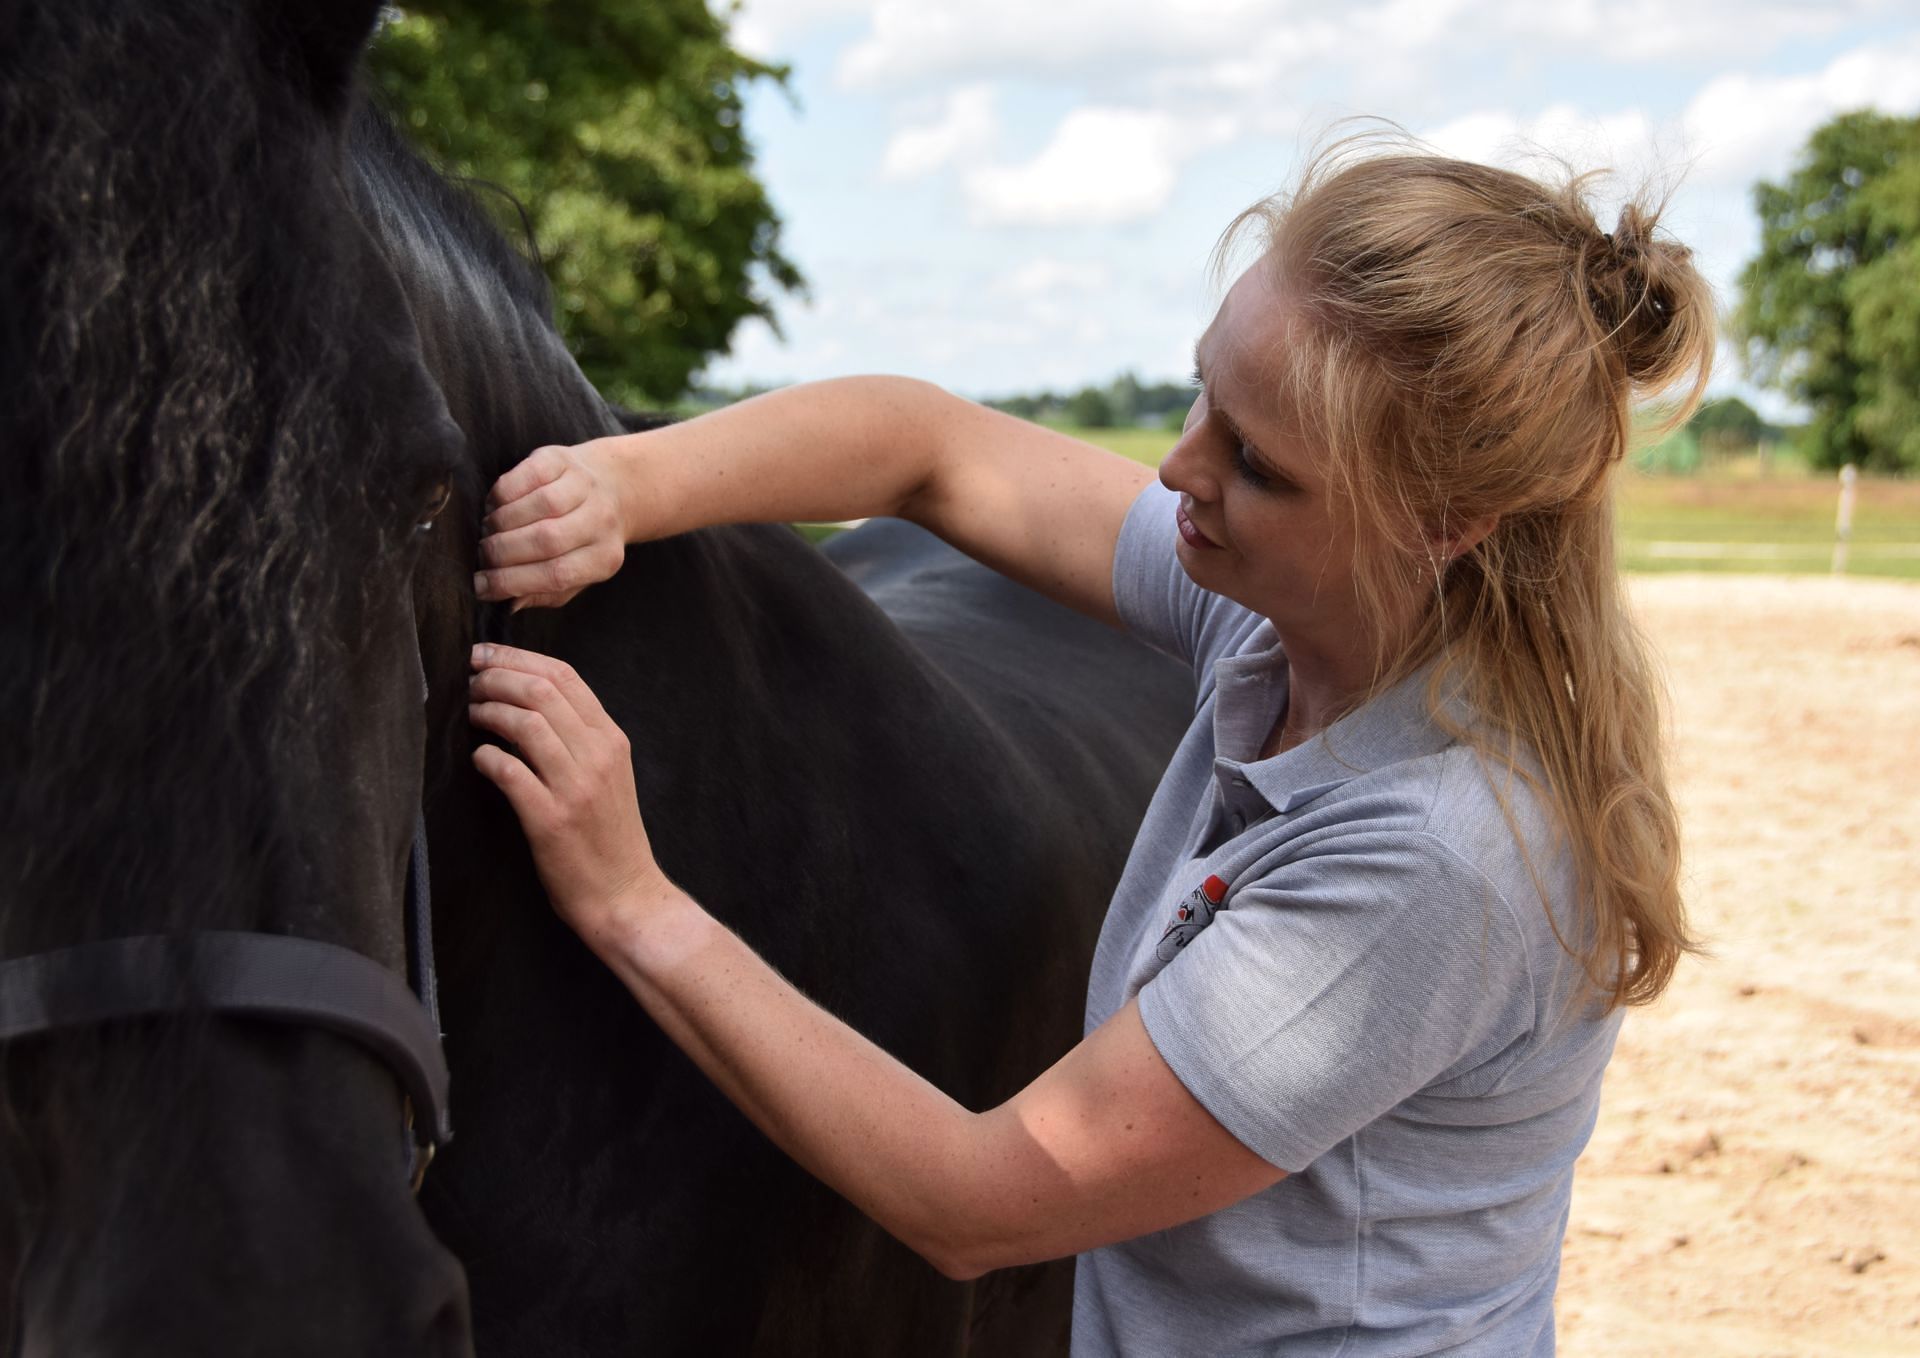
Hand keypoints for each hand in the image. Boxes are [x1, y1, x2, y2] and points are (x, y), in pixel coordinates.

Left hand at [467, 644, 664, 944]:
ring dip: (489, 710)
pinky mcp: (551, 819)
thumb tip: (529, 702)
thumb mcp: (609, 775)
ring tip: (471, 713)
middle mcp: (598, 756)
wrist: (626, 895)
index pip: (565, 676)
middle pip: (541, 691)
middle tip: (471, 679)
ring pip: (526, 723)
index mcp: (612, 740)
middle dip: (497, 676)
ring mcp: (576, 787)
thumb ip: (580, 738)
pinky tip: (479, 759)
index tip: (488, 655)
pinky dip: (487, 757)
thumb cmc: (610, 837)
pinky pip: (509, 771)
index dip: (519, 658)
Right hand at [474, 441, 628, 609]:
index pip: (556, 575)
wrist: (614, 487)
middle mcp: (600, 521)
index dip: (511, 582)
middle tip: (481, 556)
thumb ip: (546, 593)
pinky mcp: (564, 460)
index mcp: (604, 558)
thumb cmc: (585, 540)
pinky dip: (504, 493)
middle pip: (546, 540)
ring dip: (501, 523)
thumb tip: (509, 603)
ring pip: (539, 507)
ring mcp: (584, 487)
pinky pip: (528, 476)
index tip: (480, 586)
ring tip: (487, 531)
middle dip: (502, 552)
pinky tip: (495, 506)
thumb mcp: (577, 574)